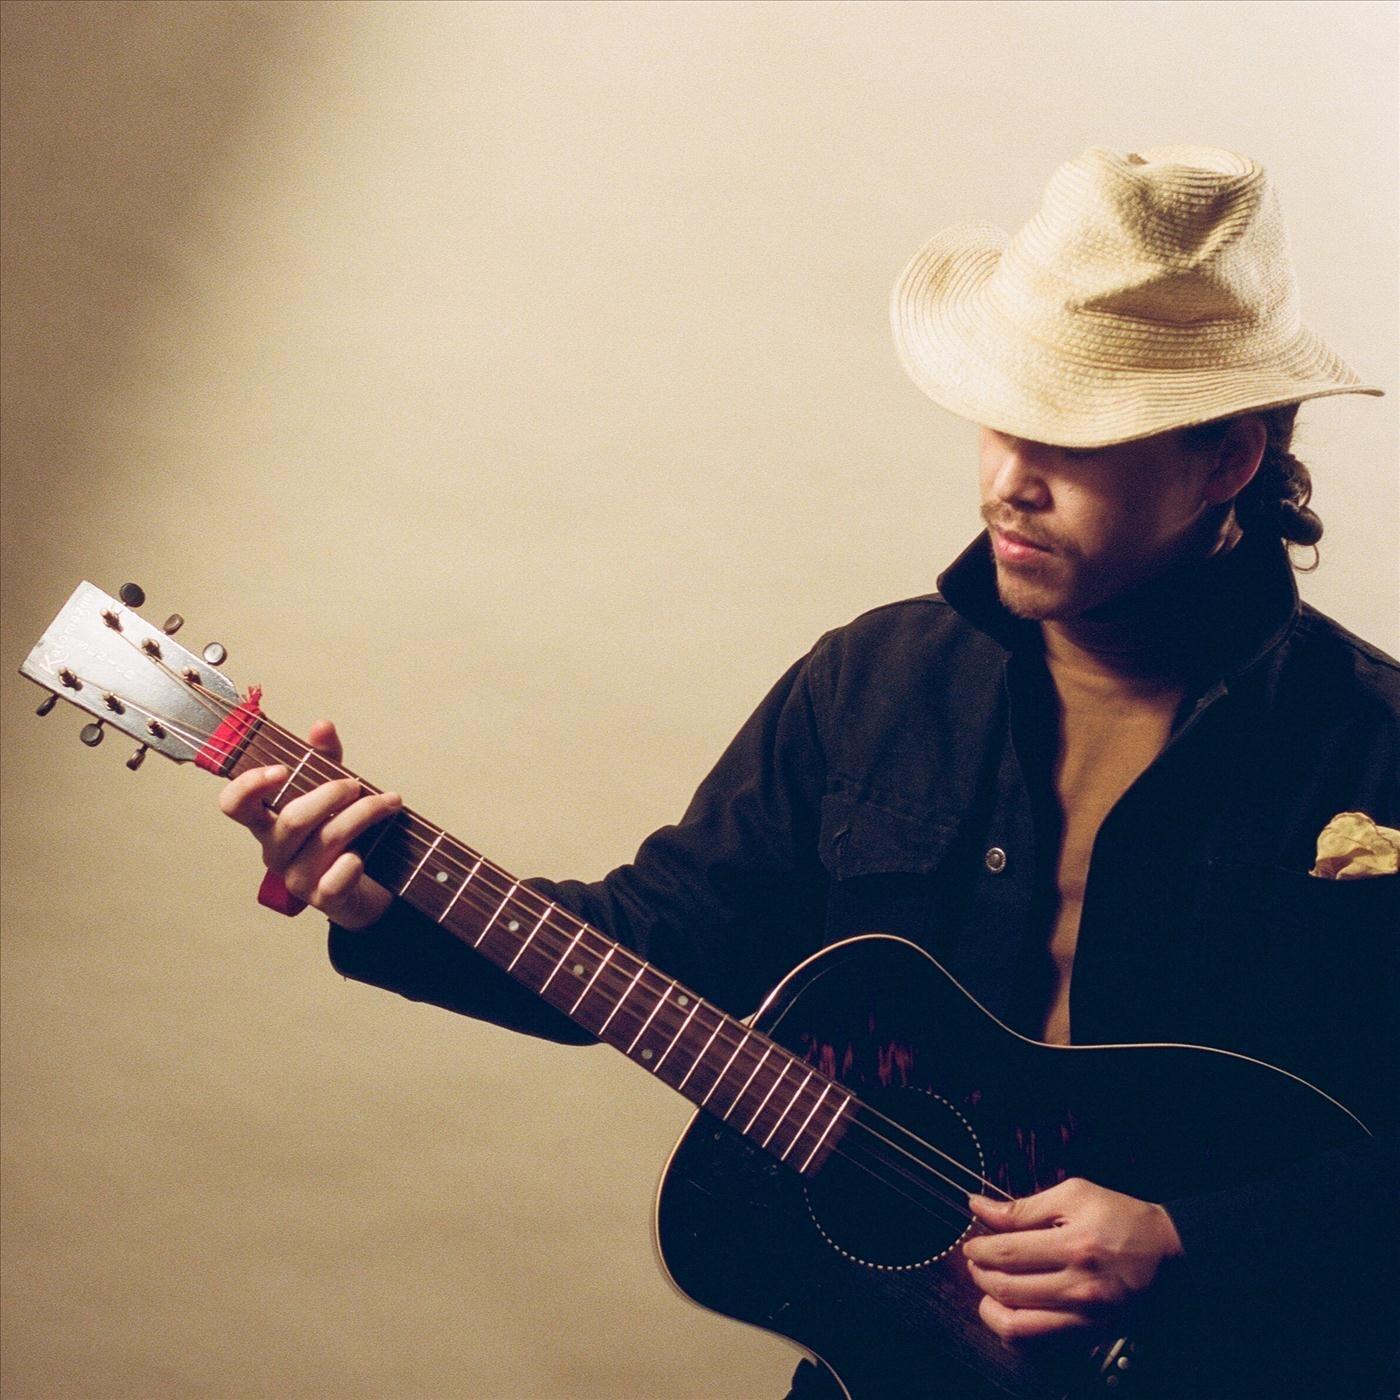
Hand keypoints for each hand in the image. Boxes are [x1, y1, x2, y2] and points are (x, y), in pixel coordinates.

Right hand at [218, 719, 399, 929]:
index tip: (282, 769)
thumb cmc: (341, 834)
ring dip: (362, 815)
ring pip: (325, 840)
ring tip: (387, 803)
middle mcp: (276, 850)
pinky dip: (353, 864)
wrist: (366, 887)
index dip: (249, 785)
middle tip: (357, 784)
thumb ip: (326, 759)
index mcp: (268, 821)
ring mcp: (297, 878)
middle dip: (332, 794)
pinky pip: (336, 880)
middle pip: (293, 819)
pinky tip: (364, 854)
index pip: (235, 805)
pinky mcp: (323, 900)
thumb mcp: (333, 791)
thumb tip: (322, 726)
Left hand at [963, 1177, 1183, 1341]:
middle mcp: (1079, 1287)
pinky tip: (1009, 1309)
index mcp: (1074, 1246)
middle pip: (1006, 1288)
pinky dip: (1014, 1329)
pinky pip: (1039, 1343)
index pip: (1007, 1252)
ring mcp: (1085, 1317)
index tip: (971, 1243)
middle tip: (975, 1260)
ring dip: (990, 1305)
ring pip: (1016, 1325)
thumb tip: (980, 1206)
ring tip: (987, 1285)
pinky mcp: (1090, 1335)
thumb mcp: (1075, 1196)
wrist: (1172, 1256)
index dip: (979, 1248)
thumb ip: (1024, 1206)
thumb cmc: (1123, 1219)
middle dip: (979, 1273)